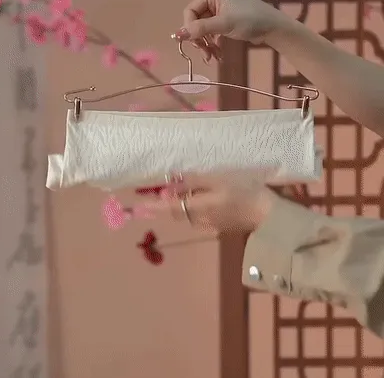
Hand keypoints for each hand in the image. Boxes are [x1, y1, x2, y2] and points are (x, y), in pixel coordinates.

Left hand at [135, 171, 276, 233]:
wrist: (269, 215)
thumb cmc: (245, 192)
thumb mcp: (219, 180)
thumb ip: (194, 182)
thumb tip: (172, 184)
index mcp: (199, 209)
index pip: (169, 208)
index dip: (153, 207)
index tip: (136, 207)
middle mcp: (200, 221)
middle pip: (178, 212)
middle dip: (169, 202)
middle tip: (165, 187)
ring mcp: (210, 226)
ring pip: (189, 214)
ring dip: (183, 204)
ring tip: (186, 188)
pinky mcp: (220, 227)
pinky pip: (200, 216)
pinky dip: (196, 207)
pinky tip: (206, 196)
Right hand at [174, 0, 288, 60]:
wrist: (273, 27)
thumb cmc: (249, 20)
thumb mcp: (223, 24)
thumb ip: (200, 29)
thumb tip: (177, 35)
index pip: (190, 12)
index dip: (189, 29)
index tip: (195, 45)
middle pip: (195, 22)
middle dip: (199, 40)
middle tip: (206, 55)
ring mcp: (218, 9)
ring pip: (203, 30)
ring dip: (206, 46)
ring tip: (213, 58)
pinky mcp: (224, 20)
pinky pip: (211, 33)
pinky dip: (213, 45)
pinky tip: (218, 55)